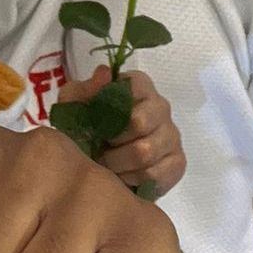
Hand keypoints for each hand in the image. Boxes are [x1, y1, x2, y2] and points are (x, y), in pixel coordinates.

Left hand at [59, 65, 186, 194]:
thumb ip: (85, 89)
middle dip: (111, 141)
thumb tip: (104, 73)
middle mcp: (160, 106)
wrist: (95, 157)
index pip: (132, 89)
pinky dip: (133, 179)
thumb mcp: (74, 103)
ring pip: (146, 151)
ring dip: (118, 163)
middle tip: (96, 149)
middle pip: (140, 122)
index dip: (109, 109)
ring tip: (104, 166)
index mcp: (139, 85)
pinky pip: (156, 174)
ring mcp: (172, 134)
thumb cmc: (85, 123)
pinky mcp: (177, 162)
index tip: (94, 123)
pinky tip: (122, 178)